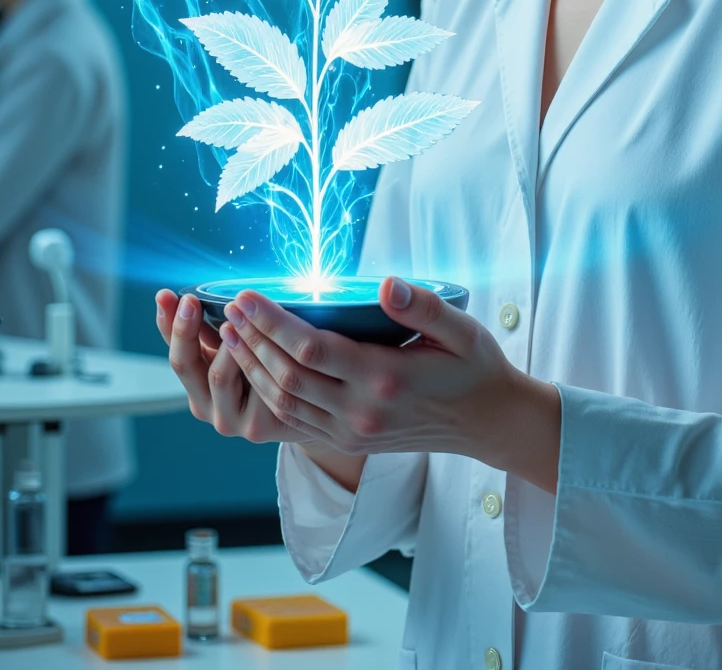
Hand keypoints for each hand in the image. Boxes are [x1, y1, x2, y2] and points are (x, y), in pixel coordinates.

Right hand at [155, 289, 321, 445]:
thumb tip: (180, 293)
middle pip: (184, 364)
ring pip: (218, 373)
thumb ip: (211, 327)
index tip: (166, 295)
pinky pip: (253, 386)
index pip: (173, 348)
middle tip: (191, 301)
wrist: (304, 409)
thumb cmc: (266, 367)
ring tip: (233, 313)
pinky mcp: (256, 426)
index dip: (168, 323)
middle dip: (186, 329)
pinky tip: (265, 340)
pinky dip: (256, 361)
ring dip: (225, 341)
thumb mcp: (233, 344)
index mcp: (194, 382)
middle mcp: (203, 405)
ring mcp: (227, 419)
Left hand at [219, 277, 561, 491]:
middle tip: (227, 309)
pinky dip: (268, 393)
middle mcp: (361, 413)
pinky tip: (256, 369)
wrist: (487, 422)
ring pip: (284, 403)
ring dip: (252, 368)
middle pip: (288, 377)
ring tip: (231, 335)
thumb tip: (387, 283)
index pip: (312, 349)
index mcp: (386, 380)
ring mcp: (351, 433)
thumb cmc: (475, 367)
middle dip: (252, 341)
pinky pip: (295, 421)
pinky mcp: (348, 442)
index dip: (273, 322)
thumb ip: (423, 307)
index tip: (247, 296)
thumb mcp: (461, 329)